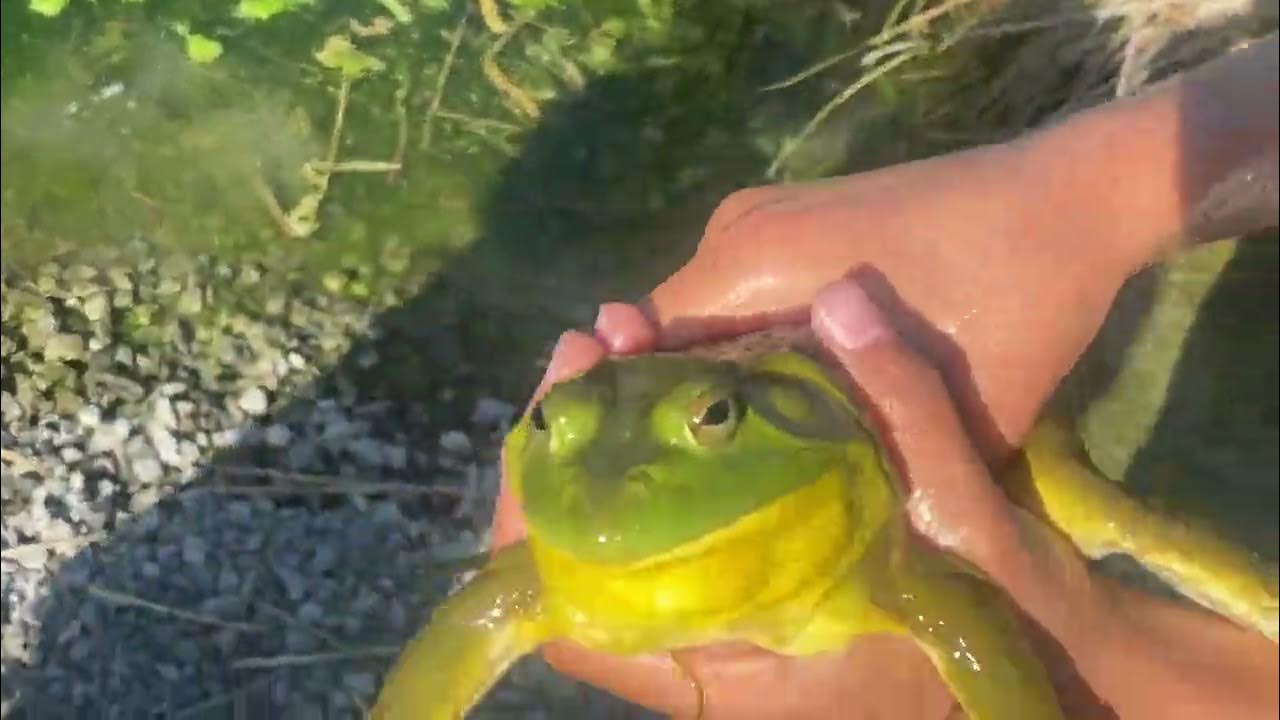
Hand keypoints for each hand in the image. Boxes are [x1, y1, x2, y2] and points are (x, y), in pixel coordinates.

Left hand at [493, 286, 1277, 718]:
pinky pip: (666, 521)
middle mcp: (727, 659)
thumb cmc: (1015, 595)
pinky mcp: (756, 579)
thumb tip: (842, 304)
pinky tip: (655, 369)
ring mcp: (737, 620)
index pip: (596, 636)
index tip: (544, 437)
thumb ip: (909, 412)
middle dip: (568, 459)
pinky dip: (649, 448)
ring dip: (604, 440)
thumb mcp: (971, 511)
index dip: (544, 544)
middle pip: (588, 576)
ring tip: (608, 339)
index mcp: (756, 673)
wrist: (1060, 637)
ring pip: (621, 542)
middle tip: (581, 350)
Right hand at [634, 138, 1132, 464]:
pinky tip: (771, 409)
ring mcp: (760, 217)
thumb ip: (871, 468)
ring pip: (698, 320)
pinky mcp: (792, 218)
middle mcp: (733, 232)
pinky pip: (734, 297)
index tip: (649, 495)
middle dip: (673, 414)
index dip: (635, 426)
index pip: (641, 352)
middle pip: (663, 338)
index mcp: (749, 267)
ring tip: (728, 466)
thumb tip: (799, 536)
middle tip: (690, 500)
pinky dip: (741, 350)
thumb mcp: (948, 410)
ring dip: (709, 384)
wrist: (1071, 199)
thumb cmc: (1014, 300)